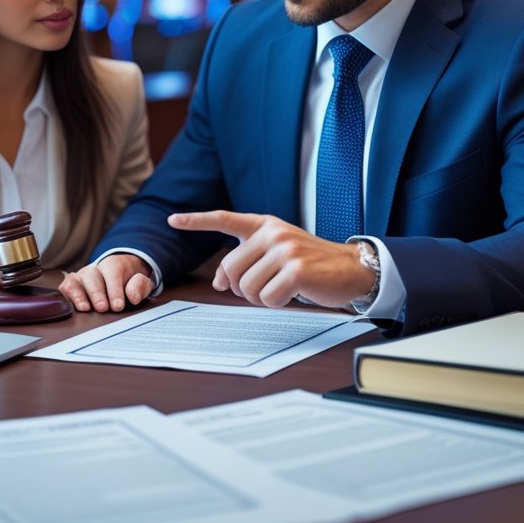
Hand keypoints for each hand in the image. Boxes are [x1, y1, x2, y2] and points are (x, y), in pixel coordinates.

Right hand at [59, 254, 154, 312]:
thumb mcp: (141, 283)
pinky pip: (64, 289)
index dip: (114, 290)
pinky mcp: (71, 285)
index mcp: (113, 264)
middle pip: (92, 278)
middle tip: (102, 308)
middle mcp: (94, 269)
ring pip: (75, 282)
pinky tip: (72, 309)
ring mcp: (80, 277)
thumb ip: (141, 286)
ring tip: (85, 309)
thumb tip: (132, 297)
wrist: (120, 277)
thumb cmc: (129, 283)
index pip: (112, 273)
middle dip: (97, 293)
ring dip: (79, 296)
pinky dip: (66, 298)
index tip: (118, 306)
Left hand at [168, 211, 371, 308]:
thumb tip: (220, 282)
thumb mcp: (277, 254)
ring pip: (247, 287)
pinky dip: (277, 303)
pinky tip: (293, 294)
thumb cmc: (311, 264)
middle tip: (263, 289)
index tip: (173, 220)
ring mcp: (285, 250)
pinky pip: (268, 298)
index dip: (197, 220)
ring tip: (280, 290)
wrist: (350, 267)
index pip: (225, 219)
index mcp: (265, 225)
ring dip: (260, 298)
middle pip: (231, 270)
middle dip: (241, 288)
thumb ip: (248, 260)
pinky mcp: (296, 270)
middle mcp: (272, 233)